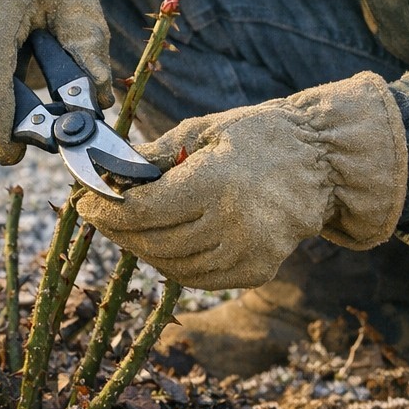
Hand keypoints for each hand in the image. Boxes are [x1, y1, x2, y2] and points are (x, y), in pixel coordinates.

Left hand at [76, 73, 408, 289]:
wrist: (322, 163)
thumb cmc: (258, 138)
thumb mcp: (203, 131)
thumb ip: (155, 155)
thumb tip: (108, 171)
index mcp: (216, 183)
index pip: (142, 211)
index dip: (106, 211)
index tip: (86, 203)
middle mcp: (232, 225)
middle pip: (151, 241)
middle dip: (117, 230)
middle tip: (101, 215)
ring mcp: (247, 254)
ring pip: (170, 266)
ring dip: (141, 248)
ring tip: (130, 227)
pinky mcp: (256, 271)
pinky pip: (196, 278)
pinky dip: (172, 263)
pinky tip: (163, 241)